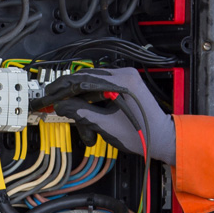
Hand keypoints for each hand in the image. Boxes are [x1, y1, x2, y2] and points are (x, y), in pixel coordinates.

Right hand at [40, 68, 175, 163]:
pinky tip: (85, 110)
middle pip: (87, 78)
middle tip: (55, 101)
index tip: (50, 93)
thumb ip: (82, 113)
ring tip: (75, 115)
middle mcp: (124, 74)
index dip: (63, 87)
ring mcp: (126, 78)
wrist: (163, 138)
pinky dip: (91, 99)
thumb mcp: (106, 125)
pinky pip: (101, 87)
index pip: (84, 78)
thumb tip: (62, 106)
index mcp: (122, 80)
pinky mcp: (125, 85)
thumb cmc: (142, 133)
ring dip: (82, 99)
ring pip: (92, 83)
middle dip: (71, 93)